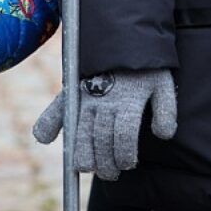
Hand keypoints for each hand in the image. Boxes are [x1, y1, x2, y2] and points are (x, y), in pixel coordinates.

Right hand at [33, 69, 177, 179]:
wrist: (124, 37)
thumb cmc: (146, 67)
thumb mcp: (163, 84)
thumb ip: (166, 110)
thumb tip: (163, 135)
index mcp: (128, 100)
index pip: (123, 137)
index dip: (125, 156)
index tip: (128, 164)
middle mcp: (105, 101)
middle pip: (101, 141)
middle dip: (106, 164)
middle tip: (111, 173)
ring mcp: (86, 97)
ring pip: (81, 134)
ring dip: (84, 156)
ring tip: (88, 167)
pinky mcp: (73, 91)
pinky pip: (57, 109)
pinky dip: (47, 123)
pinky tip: (45, 138)